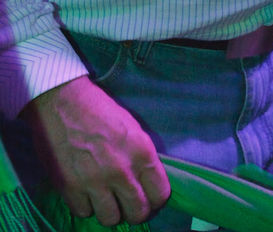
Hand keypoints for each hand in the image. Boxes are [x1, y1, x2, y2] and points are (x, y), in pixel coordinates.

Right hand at [23, 76, 169, 226]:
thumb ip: (141, 157)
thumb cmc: (100, 109)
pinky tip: (85, 191)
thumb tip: (145, 181)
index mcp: (142, 152)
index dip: (155, 199)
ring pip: (111, 219)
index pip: (160, 194)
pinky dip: (85, 205)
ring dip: (109, 210)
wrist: (63, 102)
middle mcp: (122, 170)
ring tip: (105, 198)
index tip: (148, 196)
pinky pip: (84, 212)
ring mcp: (95, 182)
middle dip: (135, 210)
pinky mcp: (70, 188)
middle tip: (127, 202)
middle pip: (138, 213)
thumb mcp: (132, 128)